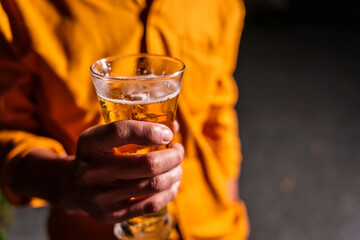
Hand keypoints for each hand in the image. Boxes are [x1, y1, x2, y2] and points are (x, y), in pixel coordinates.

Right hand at [12, 120, 182, 223]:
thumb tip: (175, 125)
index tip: (168, 134)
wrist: (72, 187)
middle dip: (173, 156)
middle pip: (147, 164)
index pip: (120, 132)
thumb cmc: (98, 155)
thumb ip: (137, 128)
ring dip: (175, 173)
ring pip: (154, 184)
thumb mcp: (105, 136)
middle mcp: (93, 170)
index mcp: (90, 143)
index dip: (150, 131)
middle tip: (178, 151)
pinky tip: (172, 183)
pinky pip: (151, 204)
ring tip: (177, 166)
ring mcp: (102, 196)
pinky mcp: (112, 214)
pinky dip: (169, 192)